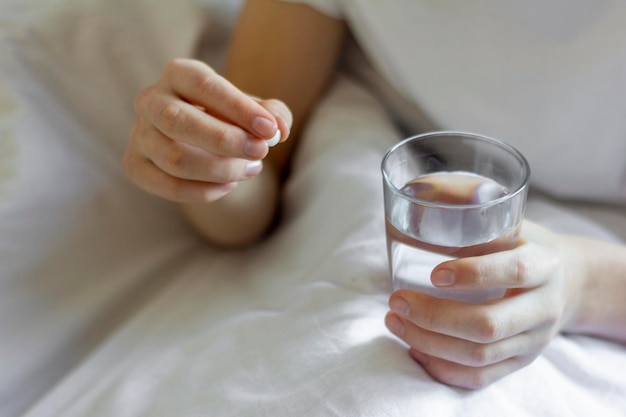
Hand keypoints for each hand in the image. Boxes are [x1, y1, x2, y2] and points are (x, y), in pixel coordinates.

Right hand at [124, 58, 291, 202]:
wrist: (205, 142)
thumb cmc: (233, 119)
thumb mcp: (258, 112)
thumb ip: (274, 114)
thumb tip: (278, 128)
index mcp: (179, 74)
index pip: (205, 87)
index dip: (238, 109)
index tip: (269, 129)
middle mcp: (151, 100)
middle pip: (178, 121)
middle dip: (225, 141)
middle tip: (261, 153)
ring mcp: (139, 134)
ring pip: (174, 158)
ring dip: (220, 169)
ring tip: (251, 169)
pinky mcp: (136, 165)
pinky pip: (167, 185)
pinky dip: (203, 191)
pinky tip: (229, 185)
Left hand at [385, 221, 587, 388]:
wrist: (566, 282)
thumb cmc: (522, 243)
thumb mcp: (507, 218)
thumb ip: (469, 203)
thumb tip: (419, 189)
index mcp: (544, 265)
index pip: (514, 272)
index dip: (474, 274)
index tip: (434, 273)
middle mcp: (543, 308)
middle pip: (489, 325)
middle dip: (434, 317)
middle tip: (396, 300)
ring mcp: (533, 342)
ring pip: (478, 356)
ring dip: (427, 342)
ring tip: (394, 321)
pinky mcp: (518, 362)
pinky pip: (479, 378)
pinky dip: (441, 367)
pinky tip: (414, 347)